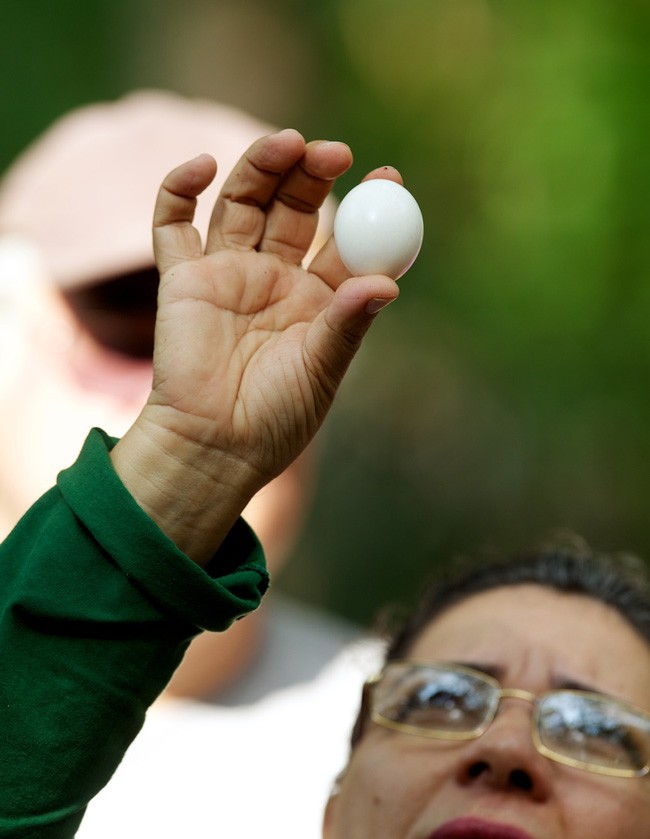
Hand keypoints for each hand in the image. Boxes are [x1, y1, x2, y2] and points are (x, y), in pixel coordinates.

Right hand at [112, 130, 400, 560]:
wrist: (213, 447)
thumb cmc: (275, 417)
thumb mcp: (322, 370)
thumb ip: (348, 324)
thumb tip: (387, 283)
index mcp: (317, 298)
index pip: (346, 238)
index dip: (367, 205)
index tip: (388, 175)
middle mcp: (274, 277)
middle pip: (293, 207)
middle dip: (312, 174)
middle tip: (334, 151)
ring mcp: (227, 273)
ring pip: (242, 201)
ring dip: (262, 166)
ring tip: (287, 142)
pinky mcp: (182, 278)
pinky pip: (173, 223)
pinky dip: (179, 188)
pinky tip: (202, 165)